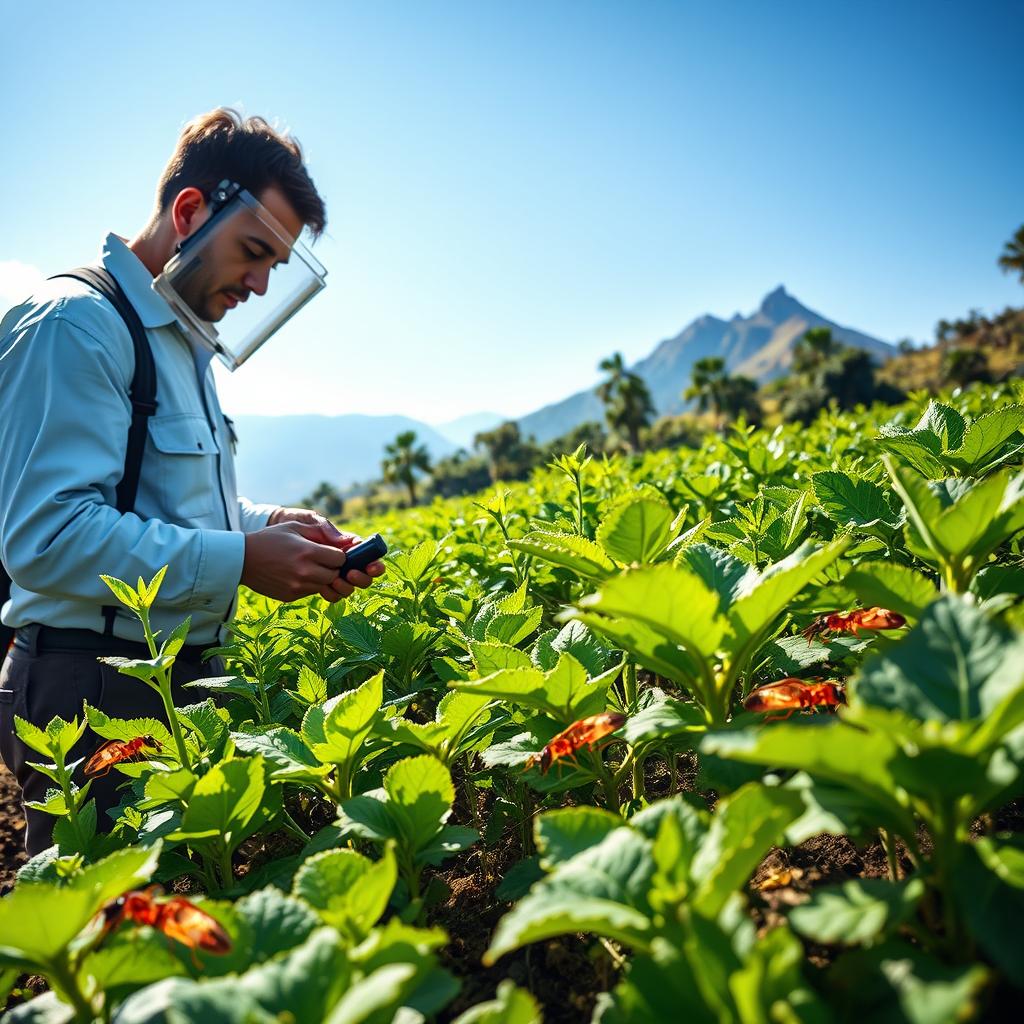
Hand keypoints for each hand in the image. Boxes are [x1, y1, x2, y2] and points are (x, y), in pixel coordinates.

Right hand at [263, 507, 385, 599]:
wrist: (241, 559)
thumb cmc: (270, 539)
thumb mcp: (294, 527)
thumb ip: (321, 532)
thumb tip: (346, 541)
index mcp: (308, 552)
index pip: (340, 559)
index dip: (338, 555)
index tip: (331, 551)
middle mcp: (305, 572)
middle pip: (335, 575)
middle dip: (333, 568)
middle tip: (321, 560)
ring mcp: (298, 587)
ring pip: (324, 586)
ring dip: (322, 577)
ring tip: (308, 566)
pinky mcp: (291, 596)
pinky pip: (310, 592)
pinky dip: (309, 584)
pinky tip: (297, 574)